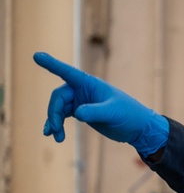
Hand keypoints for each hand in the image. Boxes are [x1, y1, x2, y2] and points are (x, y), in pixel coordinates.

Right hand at [34, 52, 168, 156]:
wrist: (138, 128)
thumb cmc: (129, 115)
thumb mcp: (113, 113)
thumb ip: (95, 111)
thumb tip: (77, 113)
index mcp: (89, 83)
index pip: (67, 72)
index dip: (52, 64)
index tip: (37, 55)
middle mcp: (82, 90)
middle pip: (58, 97)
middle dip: (53, 112)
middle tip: (54, 128)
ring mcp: (81, 101)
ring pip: (58, 108)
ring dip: (54, 121)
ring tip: (55, 137)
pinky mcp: (81, 112)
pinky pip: (63, 116)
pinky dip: (57, 125)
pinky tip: (55, 136)